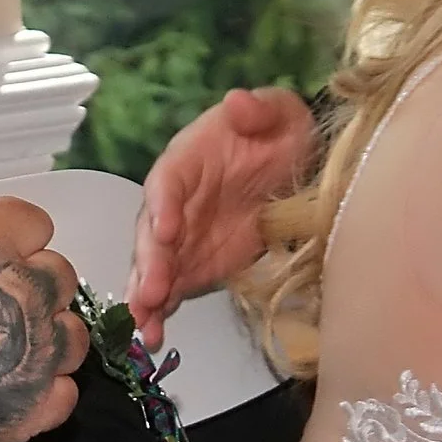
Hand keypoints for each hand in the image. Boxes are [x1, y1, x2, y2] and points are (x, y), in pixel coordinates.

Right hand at [0, 79, 89, 441]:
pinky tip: (0, 382)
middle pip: (57, 275)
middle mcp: (24, 294)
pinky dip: (41, 388)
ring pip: (71, 330)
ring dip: (41, 335)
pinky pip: (66, 388)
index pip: (34, 223)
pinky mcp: (37, 405)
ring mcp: (35, 353)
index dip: (2, 239)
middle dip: (25, 284)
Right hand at [127, 86, 315, 345]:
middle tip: (150, 292)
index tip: (165, 230)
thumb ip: (259, 109)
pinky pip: (173, 290)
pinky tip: (155, 338)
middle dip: (150, 264)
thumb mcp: (279, 113)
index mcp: (188, 161)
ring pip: (154, 267)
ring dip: (147, 296)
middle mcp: (175, 203)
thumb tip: (238, 103)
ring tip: (144, 325)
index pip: (168, 182)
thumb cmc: (282, 133)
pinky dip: (162, 313)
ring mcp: (183, 239)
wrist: (297, 166)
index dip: (163, 205)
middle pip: (152, 233)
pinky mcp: (196, 266)